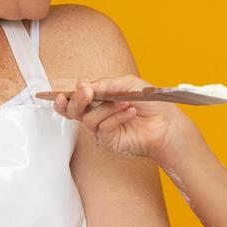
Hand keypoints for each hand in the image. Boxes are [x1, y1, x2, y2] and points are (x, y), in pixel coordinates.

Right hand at [53, 75, 185, 159]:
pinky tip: (130, 112)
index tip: (60, 94)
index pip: (76, 99)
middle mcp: (98, 114)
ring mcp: (102, 129)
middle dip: (77, 101)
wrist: (166, 123)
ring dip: (107, 108)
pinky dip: (117, 117)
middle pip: (74, 111)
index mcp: (99, 99)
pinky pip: (104, 128)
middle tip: (86, 93)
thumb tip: (82, 85)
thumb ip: (104, 84)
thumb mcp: (127, 84)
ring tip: (125, 102)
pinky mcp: (109, 141)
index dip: (65, 98)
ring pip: (89, 119)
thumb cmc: (150, 103)